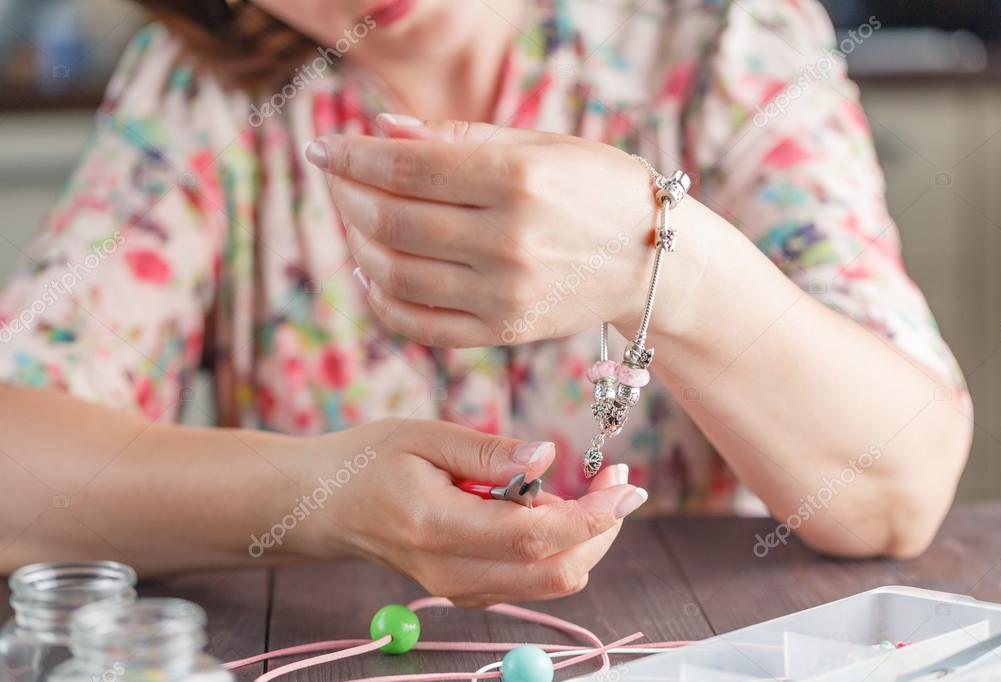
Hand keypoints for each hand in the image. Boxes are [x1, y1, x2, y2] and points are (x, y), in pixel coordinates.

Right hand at [296, 418, 646, 606]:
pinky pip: (531, 581)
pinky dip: (558, 547)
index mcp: (437, 527)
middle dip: (601, 529)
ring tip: (583, 488)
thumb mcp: (425, 436)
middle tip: (616, 480)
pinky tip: (546, 507)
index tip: (628, 486)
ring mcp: (459, 590)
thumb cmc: (368, 461)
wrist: (324, 507)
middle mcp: (452, 572)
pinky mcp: (466, 592)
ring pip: (551, 582)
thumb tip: (549, 457)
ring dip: (585, 538)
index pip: (535, 537)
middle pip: (556, 572)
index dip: (593, 516)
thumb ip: (490, 450)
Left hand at [305, 115, 660, 347]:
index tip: (325, 146)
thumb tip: (381, 128)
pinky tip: (372, 271)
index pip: (405, 169)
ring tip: (355, 220)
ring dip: (358, 243)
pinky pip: (419, 324)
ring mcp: (505, 295)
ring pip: (395, 274)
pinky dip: (381, 299)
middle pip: (391, 220)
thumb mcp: (538, 144)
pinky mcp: (503, 332)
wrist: (653, 260)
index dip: (352, 156)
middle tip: (336, 177)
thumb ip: (456, 136)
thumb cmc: (595, 187)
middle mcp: (509, 241)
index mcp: (518, 180)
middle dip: (347, 194)